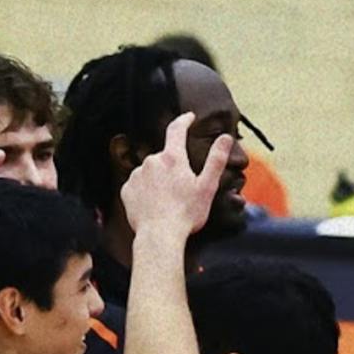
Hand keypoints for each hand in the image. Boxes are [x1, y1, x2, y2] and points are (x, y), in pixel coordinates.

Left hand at [119, 114, 231, 241]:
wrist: (159, 237)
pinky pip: (138, 185)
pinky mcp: (127, 190)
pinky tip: (155, 205)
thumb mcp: (207, 186)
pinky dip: (146, 191)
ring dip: (159, 180)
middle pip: (165, 156)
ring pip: (151, 171)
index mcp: (172, 158)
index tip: (189, 117)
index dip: (184, 120)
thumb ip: (216, 159)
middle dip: (173, 166)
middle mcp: (151, 161)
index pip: (176, 129)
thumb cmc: (186, 213)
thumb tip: (226, 137)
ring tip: (169, 200)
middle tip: (183, 187)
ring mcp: (137, 175)